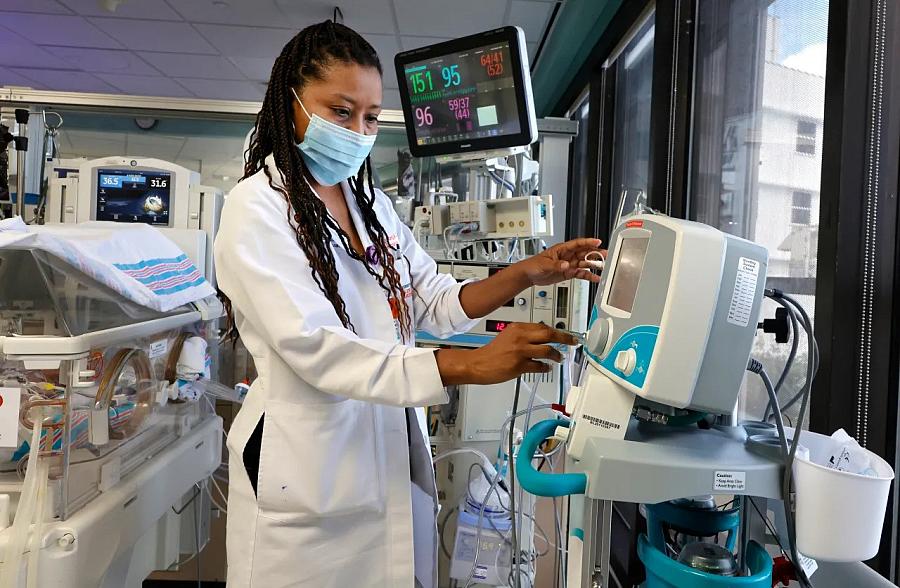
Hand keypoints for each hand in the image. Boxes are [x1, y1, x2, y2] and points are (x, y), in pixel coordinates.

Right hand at [436, 323, 577, 385]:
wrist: (478, 363)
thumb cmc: (493, 352)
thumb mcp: (508, 335)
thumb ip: (525, 335)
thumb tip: (543, 337)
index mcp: (518, 328)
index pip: (543, 327)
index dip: (558, 331)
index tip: (566, 335)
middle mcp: (520, 337)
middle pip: (548, 334)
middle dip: (564, 338)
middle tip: (572, 342)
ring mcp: (520, 351)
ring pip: (547, 350)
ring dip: (556, 355)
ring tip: (559, 358)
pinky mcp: (519, 365)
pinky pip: (539, 366)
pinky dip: (545, 367)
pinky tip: (546, 368)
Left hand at [515, 238, 604, 285]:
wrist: (529, 275)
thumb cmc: (534, 265)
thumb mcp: (545, 264)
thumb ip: (556, 265)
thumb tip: (566, 265)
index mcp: (562, 249)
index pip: (577, 244)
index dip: (588, 242)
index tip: (597, 242)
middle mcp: (567, 256)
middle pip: (584, 253)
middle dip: (595, 253)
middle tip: (605, 255)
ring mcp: (569, 264)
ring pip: (584, 263)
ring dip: (593, 265)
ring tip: (603, 267)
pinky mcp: (568, 273)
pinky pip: (581, 273)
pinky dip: (588, 276)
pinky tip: (595, 278)